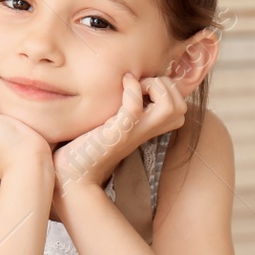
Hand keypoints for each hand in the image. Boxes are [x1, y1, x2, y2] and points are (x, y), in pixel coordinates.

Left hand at [51, 71, 185, 204]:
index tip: (143, 85)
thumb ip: (125, 108)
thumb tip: (128, 83)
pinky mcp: (116, 133)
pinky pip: (134, 108)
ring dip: (156, 86)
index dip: (168, 90)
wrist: (73, 172)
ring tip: (135, 84)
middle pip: (181, 107)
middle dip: (166, 85)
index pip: (180, 108)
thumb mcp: (113, 122)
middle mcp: (146, 131)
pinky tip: (122, 82)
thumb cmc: (88, 145)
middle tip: (141, 85)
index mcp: (148, 128)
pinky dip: (132, 89)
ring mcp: (133, 133)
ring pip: (171, 107)